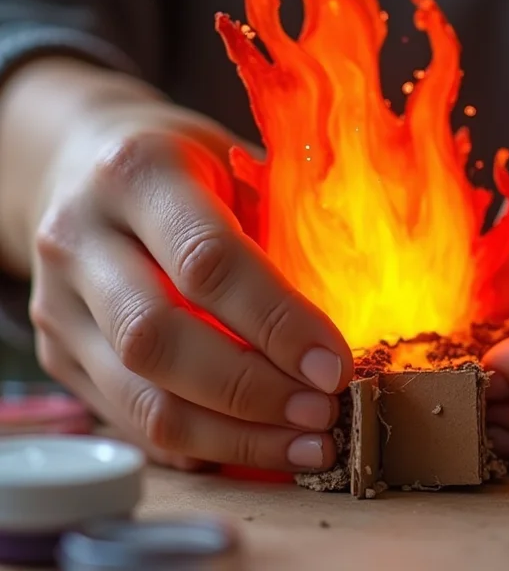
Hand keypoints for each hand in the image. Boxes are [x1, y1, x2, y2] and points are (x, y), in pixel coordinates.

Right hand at [18, 66, 351, 470]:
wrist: (86, 167)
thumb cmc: (184, 163)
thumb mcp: (233, 162)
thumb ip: (277, 223)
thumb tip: (353, 312)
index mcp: (137, 173)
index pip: (207, 261)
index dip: (277, 321)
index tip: (333, 366)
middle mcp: (80, 238)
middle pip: (157, 338)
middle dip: (252, 390)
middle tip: (322, 413)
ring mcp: (56, 303)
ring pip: (138, 396)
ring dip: (231, 434)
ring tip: (303, 442)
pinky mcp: (56, 354)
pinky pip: (128, 418)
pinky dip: (198, 442)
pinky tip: (252, 444)